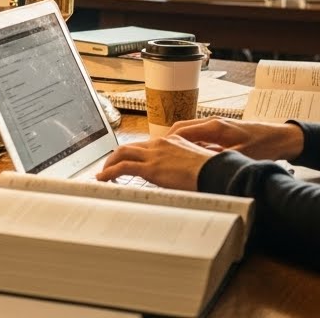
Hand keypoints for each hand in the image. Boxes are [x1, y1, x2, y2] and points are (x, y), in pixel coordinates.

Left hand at [95, 134, 216, 188]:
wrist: (216, 171)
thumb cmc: (212, 171)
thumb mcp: (196, 165)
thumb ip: (185, 167)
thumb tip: (185, 177)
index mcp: (171, 141)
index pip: (146, 145)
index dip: (133, 154)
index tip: (127, 161)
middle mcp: (160, 143)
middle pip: (130, 146)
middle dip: (116, 156)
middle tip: (109, 167)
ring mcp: (154, 154)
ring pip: (122, 153)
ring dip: (110, 164)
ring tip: (103, 174)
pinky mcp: (150, 167)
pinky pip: (123, 167)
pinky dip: (110, 172)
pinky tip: (103, 179)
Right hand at [167, 117, 303, 160]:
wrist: (282, 138)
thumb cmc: (265, 146)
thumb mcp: (240, 157)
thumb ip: (217, 159)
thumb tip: (197, 164)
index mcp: (215, 127)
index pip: (181, 130)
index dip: (166, 141)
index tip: (154, 151)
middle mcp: (212, 123)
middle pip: (180, 128)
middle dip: (165, 141)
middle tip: (154, 154)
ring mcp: (216, 125)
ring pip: (188, 131)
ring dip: (176, 142)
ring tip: (165, 156)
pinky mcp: (221, 131)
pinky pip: (197, 135)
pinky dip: (187, 143)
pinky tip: (186, 156)